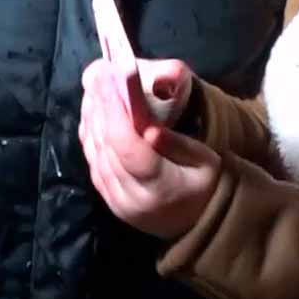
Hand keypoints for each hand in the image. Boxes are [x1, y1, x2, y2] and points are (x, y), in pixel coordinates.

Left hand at [79, 58, 220, 239]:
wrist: (198, 224)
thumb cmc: (207, 185)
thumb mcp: (206, 162)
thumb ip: (178, 144)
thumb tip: (149, 128)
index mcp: (159, 188)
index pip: (128, 147)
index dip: (115, 112)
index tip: (110, 79)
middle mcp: (131, 198)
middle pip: (106, 148)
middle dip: (100, 107)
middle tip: (98, 74)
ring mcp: (116, 202)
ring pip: (95, 154)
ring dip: (91, 118)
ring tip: (93, 88)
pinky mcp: (108, 199)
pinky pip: (93, 163)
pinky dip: (90, 135)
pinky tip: (92, 113)